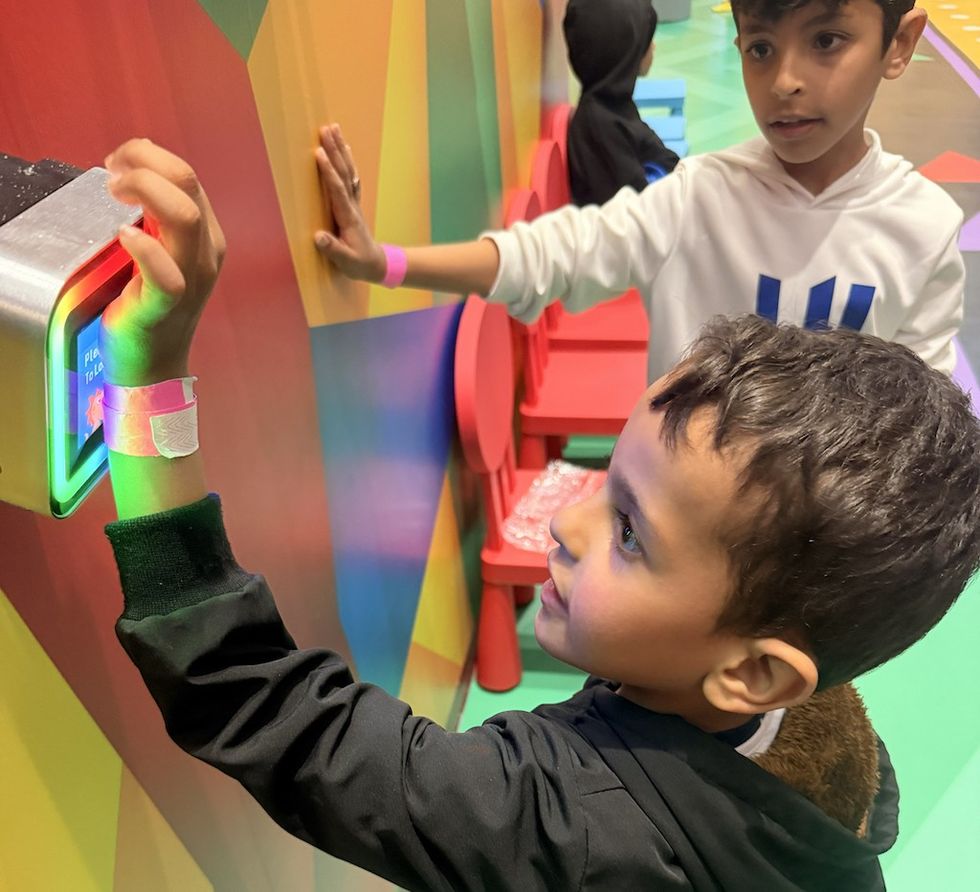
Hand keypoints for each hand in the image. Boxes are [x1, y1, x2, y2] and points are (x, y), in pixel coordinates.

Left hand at [100, 139, 224, 385]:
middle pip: (187, 184)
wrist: (152, 360)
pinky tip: (123, 236)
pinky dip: (143, 247)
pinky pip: (166, 273)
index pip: (186, 175)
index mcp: (207, 235)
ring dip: (143, 192)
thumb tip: (137, 165)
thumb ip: (155, 213)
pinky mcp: (167, 304)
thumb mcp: (159, 248)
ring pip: (184, 218)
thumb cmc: (148, 302)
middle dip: (143, 164)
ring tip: (115, 194)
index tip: (116, 163)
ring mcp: (192, 278)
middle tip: (111, 174)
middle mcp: (206, 253)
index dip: (147, 156)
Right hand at [314, 124, 385, 282]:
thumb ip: (333, 249)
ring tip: (333, 129)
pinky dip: (346, 161)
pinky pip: (350, 177)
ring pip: (347, 171)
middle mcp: (351, 205)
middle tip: (325, 129)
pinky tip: (344, 149)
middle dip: (334, 150)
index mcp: (348, 217)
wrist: (376, 264)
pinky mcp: (352, 203)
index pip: (337, 190)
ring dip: (340, 149)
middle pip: (343, 173)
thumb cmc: (359, 264)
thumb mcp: (346, 261)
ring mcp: (353, 202)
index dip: (328, 172)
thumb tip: (318, 237)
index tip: (319, 153)